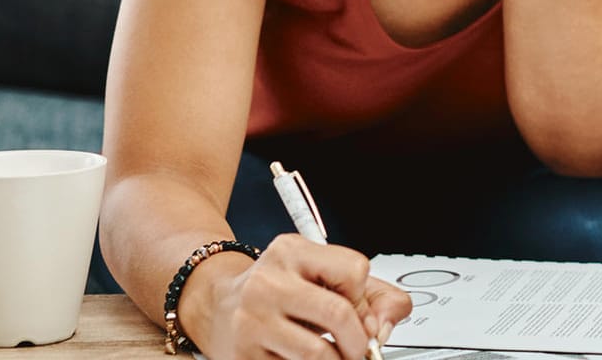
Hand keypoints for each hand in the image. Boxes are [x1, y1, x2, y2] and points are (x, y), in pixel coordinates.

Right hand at [204, 235, 412, 359]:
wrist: (215, 305)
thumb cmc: (278, 289)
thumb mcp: (321, 274)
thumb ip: (371, 293)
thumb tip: (386, 323)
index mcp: (291, 252)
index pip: (354, 271)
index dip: (363, 299)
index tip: (358, 312)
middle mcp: (268, 282)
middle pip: (339, 314)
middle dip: (359, 341)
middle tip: (360, 350)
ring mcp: (251, 321)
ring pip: (318, 353)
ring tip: (331, 356)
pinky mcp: (243, 356)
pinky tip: (298, 357)